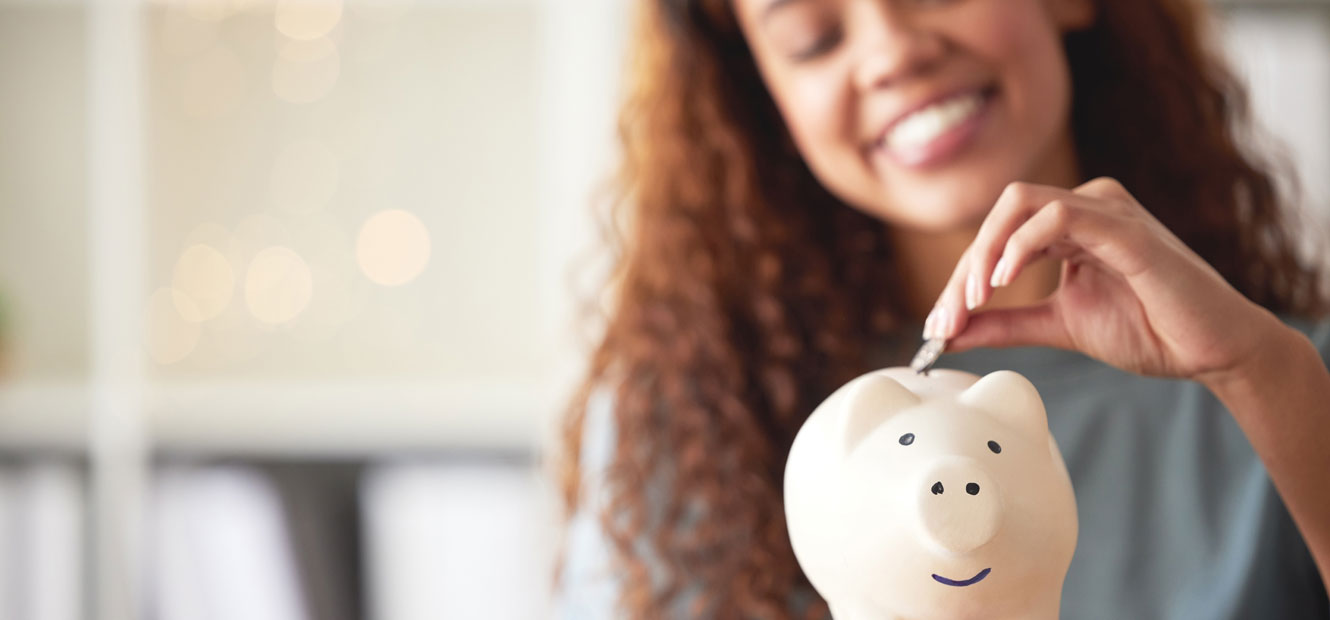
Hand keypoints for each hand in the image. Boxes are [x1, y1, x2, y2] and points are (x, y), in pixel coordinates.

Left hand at [925, 177, 1288, 382]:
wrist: (1212, 351)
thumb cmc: (1150, 330)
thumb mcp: (1058, 325)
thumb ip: (1005, 324)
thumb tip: (948, 333)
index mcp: (1069, 225)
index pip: (998, 235)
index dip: (960, 278)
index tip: (939, 326)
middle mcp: (1086, 206)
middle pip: (1000, 215)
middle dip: (965, 268)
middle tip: (947, 319)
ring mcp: (1108, 211)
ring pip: (1020, 206)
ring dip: (985, 254)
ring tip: (973, 300)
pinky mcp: (1127, 230)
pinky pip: (1060, 216)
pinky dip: (1022, 244)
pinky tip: (1005, 279)